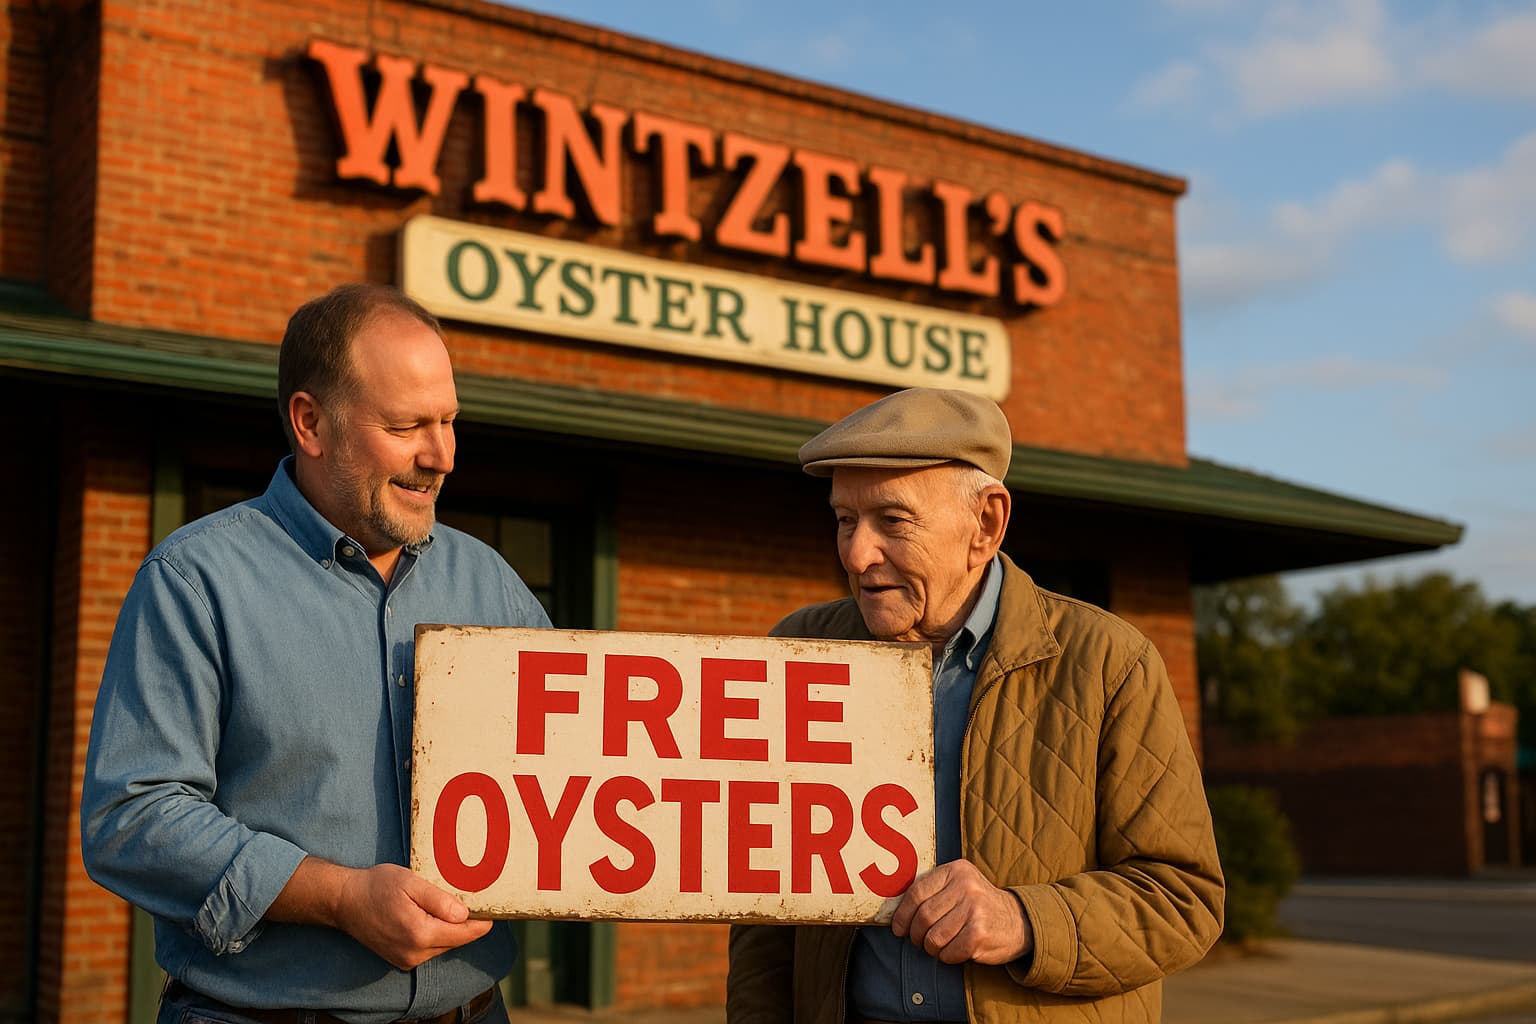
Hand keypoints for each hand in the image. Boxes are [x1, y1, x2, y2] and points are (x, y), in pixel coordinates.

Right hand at [332, 863, 492, 970]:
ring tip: (451, 906)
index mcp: (419, 934)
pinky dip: (435, 934)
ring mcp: (406, 959)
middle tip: (476, 902)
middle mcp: (414, 953)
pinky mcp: (400, 959)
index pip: (463, 934)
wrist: (344, 901)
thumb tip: (465, 914)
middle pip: (455, 940)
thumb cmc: (377, 886)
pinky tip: (431, 916)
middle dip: (466, 924)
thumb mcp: (411, 883)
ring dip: (449, 929)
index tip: (495, 913)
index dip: (481, 923)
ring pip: (443, 945)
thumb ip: (439, 900)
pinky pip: (429, 948)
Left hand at [889, 859, 1032, 964]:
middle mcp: (966, 886)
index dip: (903, 914)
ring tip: (938, 946)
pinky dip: (947, 957)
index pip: (917, 892)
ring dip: (931, 948)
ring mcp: (974, 910)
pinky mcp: (980, 933)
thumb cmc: (978, 905)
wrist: (1019, 921)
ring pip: (934, 937)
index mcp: (956, 870)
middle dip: (916, 935)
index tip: (899, 928)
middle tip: (919, 941)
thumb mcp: (959, 885)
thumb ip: (933, 891)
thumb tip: (897, 912)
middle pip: (923, 917)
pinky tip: (955, 951)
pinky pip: (949, 952)